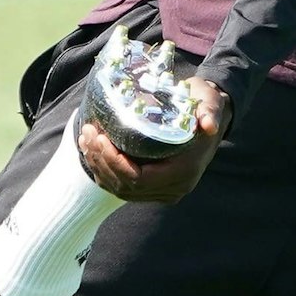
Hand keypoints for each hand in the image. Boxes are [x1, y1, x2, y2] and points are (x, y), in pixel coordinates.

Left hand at [75, 76, 229, 203]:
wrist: (210, 114)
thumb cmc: (205, 105)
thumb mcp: (210, 103)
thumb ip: (210, 112)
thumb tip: (208, 123)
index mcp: (185, 172)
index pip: (140, 179)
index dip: (115, 163)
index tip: (101, 138)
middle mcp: (175, 188)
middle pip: (126, 187)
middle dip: (101, 161)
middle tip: (88, 134)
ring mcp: (164, 191)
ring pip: (122, 190)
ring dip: (99, 167)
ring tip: (85, 139)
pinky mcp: (155, 188)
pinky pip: (124, 188)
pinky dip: (105, 173)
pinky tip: (93, 153)